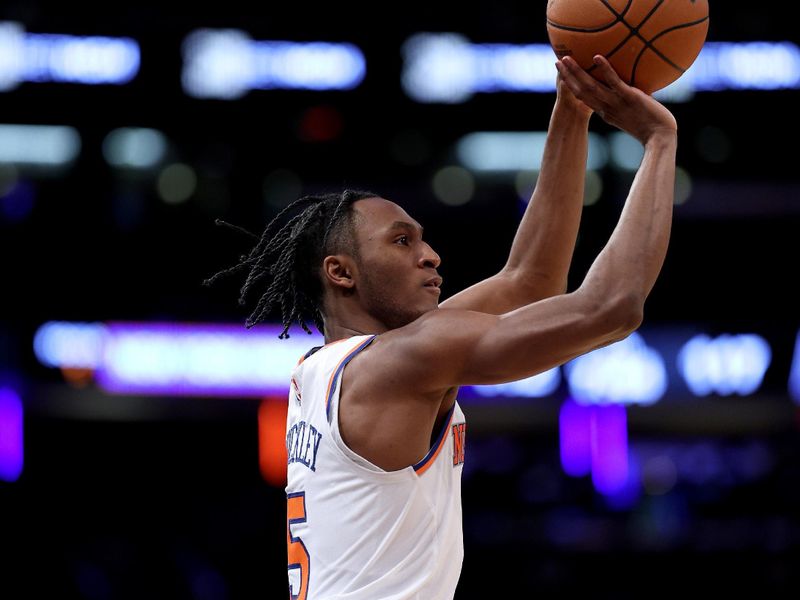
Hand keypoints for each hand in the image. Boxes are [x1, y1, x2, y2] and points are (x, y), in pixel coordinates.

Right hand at [555, 55, 676, 143]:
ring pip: (591, 86)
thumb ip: (629, 104)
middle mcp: (606, 108)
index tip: (564, 75)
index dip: (573, 86)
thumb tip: (636, 90)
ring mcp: (616, 103)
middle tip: (558, 62)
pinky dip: (604, 69)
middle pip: (581, 91)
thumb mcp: (634, 116)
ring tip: (566, 59)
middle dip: (568, 77)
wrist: (660, 138)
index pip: (584, 98)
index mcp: (606, 113)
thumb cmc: (653, 129)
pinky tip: (597, 56)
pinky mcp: (629, 97)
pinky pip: (614, 81)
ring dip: (576, 72)